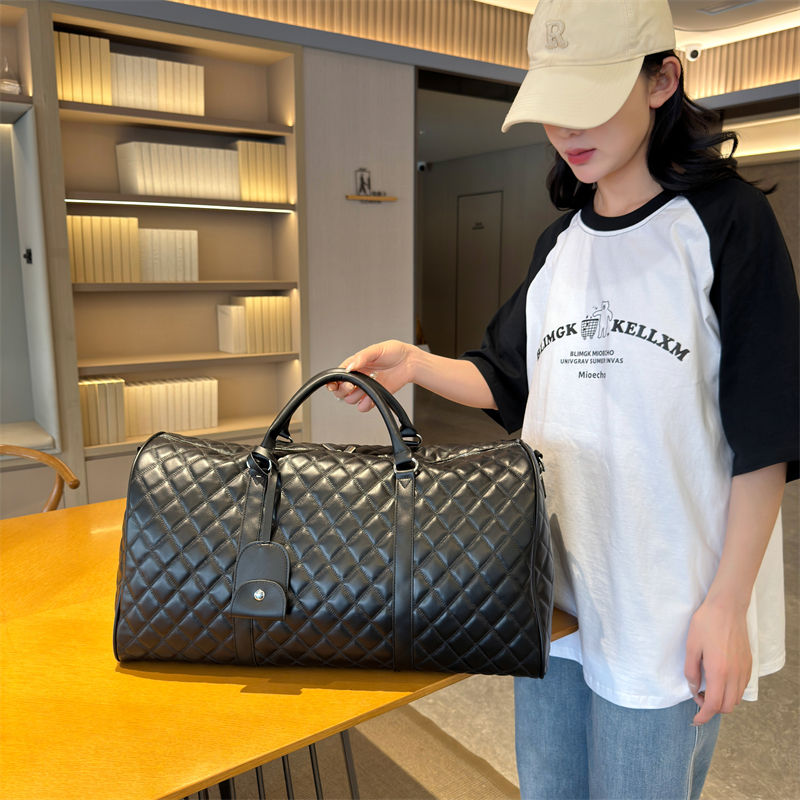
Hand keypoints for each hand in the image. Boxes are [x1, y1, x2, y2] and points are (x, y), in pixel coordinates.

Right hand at [327, 339, 414, 411]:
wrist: (409, 362)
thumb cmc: (394, 351)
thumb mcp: (376, 349)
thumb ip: (362, 357)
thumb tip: (349, 367)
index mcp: (355, 364)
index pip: (338, 375)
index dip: (333, 381)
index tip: (333, 385)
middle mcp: (359, 377)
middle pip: (341, 390)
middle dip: (343, 390)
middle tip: (350, 386)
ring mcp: (367, 387)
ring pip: (350, 399)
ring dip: (354, 397)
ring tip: (364, 389)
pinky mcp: (375, 396)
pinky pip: (364, 406)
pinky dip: (365, 404)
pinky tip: (370, 398)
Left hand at [684, 594, 751, 725]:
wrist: (727, 608)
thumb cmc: (706, 624)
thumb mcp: (691, 646)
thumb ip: (691, 670)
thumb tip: (693, 688)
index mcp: (718, 671)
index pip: (713, 705)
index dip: (703, 716)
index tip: (695, 719)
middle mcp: (734, 674)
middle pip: (727, 707)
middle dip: (712, 709)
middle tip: (698, 696)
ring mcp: (744, 670)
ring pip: (736, 699)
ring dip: (722, 700)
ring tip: (707, 687)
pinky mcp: (749, 664)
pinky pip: (742, 687)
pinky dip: (732, 691)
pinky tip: (720, 679)